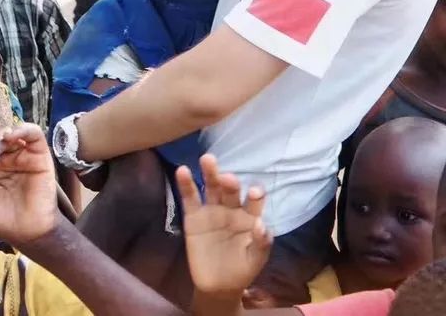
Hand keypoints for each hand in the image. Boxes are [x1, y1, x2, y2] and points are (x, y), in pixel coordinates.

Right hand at [180, 155, 271, 298]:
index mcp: (250, 216)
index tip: (254, 192)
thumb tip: (262, 225)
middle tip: (228, 177)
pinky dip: (186, 184)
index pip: (254, 202)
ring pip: (211, 188)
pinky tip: (183, 171)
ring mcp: (212, 210)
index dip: (255, 196)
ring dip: (210, 173)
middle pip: (231, 190)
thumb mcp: (255, 260)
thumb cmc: (242, 269)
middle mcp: (232, 208)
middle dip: (230, 182)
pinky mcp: (194, 217)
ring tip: (207, 160)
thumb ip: (261, 243)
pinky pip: (190, 198)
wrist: (218, 286)